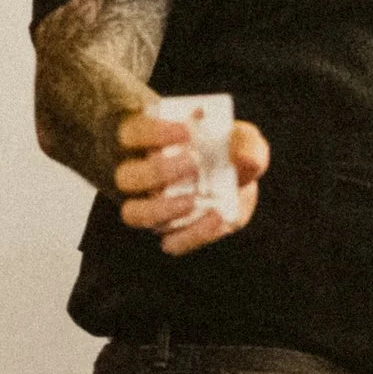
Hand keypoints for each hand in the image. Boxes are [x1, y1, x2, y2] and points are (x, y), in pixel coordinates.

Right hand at [111, 111, 268, 254]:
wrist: (241, 186)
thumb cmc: (232, 154)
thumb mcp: (245, 142)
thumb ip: (247, 144)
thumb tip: (243, 158)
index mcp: (153, 143)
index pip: (132, 132)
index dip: (151, 132)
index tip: (186, 130)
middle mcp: (145, 176)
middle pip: (126, 177)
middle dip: (156, 170)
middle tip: (192, 163)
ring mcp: (155, 208)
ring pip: (134, 214)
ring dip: (161, 208)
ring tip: (192, 199)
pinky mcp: (173, 234)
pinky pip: (170, 243)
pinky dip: (192, 234)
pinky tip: (216, 218)